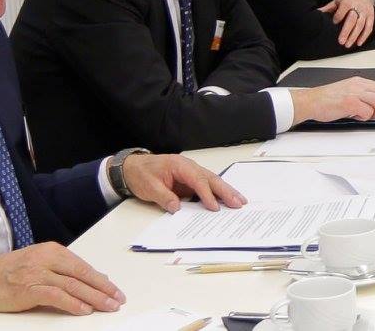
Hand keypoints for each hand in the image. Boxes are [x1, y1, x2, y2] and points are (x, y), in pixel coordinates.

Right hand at [0, 242, 123, 314]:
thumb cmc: (11, 272)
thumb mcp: (41, 263)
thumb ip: (65, 270)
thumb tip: (95, 279)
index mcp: (53, 251)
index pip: (83, 266)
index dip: (102, 280)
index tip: (115, 291)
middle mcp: (47, 259)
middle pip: (82, 275)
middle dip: (103, 289)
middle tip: (118, 300)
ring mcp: (37, 273)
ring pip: (73, 285)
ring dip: (94, 298)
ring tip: (108, 306)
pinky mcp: (28, 288)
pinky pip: (56, 296)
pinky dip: (72, 303)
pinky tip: (84, 310)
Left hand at [120, 153, 244, 212]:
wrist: (133, 168)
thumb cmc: (141, 174)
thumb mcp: (149, 187)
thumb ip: (164, 197)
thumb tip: (177, 208)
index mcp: (179, 166)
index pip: (197, 180)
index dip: (207, 194)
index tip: (214, 207)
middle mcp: (189, 167)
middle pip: (211, 179)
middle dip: (226, 191)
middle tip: (238, 203)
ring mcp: (191, 173)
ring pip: (213, 181)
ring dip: (226, 191)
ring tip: (240, 201)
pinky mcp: (190, 181)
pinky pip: (207, 186)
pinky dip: (219, 193)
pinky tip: (228, 199)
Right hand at [293, 75, 374, 123]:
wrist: (311, 101)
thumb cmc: (326, 99)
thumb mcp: (347, 91)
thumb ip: (361, 94)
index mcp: (358, 81)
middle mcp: (358, 85)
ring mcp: (354, 93)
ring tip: (366, 115)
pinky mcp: (350, 103)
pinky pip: (367, 112)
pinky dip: (364, 117)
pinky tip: (356, 117)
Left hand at [319, 0, 374, 47]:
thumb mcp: (337, 0)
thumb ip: (328, 8)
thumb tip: (316, 14)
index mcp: (348, 1)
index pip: (343, 9)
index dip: (338, 16)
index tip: (334, 23)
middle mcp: (357, 7)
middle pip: (352, 20)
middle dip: (347, 31)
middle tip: (341, 41)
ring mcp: (365, 12)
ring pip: (361, 25)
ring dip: (354, 36)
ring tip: (348, 45)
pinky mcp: (371, 16)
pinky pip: (369, 27)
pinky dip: (364, 36)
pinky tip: (359, 43)